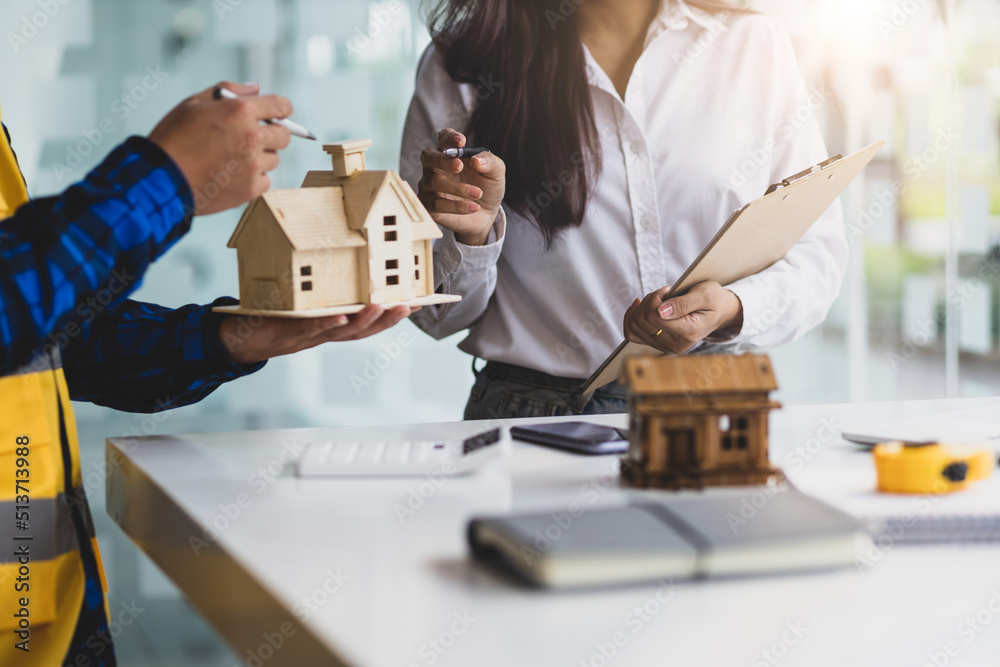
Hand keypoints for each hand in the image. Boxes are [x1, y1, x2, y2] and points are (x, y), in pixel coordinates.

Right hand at [149, 82, 291, 215]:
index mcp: (240, 112)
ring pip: (273, 159)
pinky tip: (231, 175)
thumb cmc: (173, 138)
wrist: (161, 178)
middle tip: (251, 137)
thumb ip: (227, 91)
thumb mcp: (193, 103)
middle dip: (272, 133)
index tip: (278, 113)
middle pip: (283, 135)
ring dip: (260, 157)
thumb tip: (255, 88)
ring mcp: (253, 166)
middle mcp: (252, 138)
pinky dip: (253, 178)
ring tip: (231, 158)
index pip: (280, 106)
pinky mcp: (250, 189)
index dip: (281, 108)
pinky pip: (265, 181)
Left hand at [219, 304, 415, 364]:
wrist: (240, 338)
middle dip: (388, 319)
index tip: (415, 303)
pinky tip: (340, 316)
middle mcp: (326, 333)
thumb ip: (319, 287)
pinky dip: (327, 325)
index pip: (369, 322)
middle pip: (364, 330)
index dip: (392, 316)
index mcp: (333, 325)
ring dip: (364, 321)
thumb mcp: (301, 302)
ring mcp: (310, 335)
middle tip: (408, 306)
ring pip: (344, 332)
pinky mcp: (290, 334)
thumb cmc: (274, 318)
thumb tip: (339, 255)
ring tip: (381, 307)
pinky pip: (312, 330)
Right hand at [418, 128, 504, 245]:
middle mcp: (435, 167)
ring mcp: (430, 187)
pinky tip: (474, 207)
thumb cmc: (487, 188)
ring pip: (433, 182)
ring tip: (478, 193)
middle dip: (442, 160)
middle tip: (459, 166)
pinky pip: (436, 204)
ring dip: (457, 187)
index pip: (443, 138)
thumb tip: (476, 159)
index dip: (449, 137)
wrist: (487, 215)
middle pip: (428, 156)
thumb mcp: (496, 173)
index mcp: (451, 154)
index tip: (461, 141)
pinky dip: (456, 206)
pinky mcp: (430, 207)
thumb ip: (489, 162)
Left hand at [623, 282, 742, 353]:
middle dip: (649, 300)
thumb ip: (683, 303)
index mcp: (688, 333)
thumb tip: (660, 312)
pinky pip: (631, 333)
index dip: (655, 298)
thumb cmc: (713, 300)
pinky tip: (641, 306)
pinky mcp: (657, 344)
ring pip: (634, 325)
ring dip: (642, 307)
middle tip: (664, 294)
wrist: (719, 313)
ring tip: (658, 301)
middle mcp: (674, 345)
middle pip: (642, 320)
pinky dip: (631, 317)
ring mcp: (664, 347)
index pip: (654, 316)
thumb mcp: (704, 294)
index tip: (667, 290)